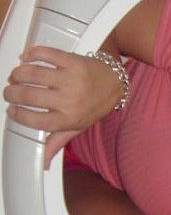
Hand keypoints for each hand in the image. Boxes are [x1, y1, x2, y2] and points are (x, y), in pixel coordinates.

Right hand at [3, 45, 124, 166]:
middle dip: (12, 93)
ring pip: (33, 73)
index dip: (19, 114)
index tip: (12, 110)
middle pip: (29, 96)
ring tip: (16, 76)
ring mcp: (71, 79)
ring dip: (18, 74)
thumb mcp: (77, 127)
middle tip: (11, 91)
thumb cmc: (95, 106)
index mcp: (69, 118)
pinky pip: (46, 54)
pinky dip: (32, 54)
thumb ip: (57, 141)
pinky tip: (26, 58)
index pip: (35, 120)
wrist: (116, 84)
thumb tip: (44, 161)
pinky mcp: (73, 61)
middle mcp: (70, 99)